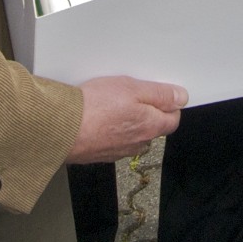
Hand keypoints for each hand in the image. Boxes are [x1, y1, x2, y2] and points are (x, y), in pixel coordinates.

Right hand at [67, 75, 184, 163]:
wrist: (61, 128)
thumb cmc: (93, 108)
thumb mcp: (132, 88)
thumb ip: (160, 94)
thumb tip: (181, 98)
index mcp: (150, 127)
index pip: (173, 119)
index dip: (168, 103)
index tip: (159, 93)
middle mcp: (137, 143)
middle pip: (152, 126)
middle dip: (146, 110)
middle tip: (129, 94)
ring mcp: (119, 151)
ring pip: (132, 133)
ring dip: (126, 121)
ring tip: (109, 103)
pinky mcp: (100, 153)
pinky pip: (112, 139)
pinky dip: (109, 129)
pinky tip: (96, 116)